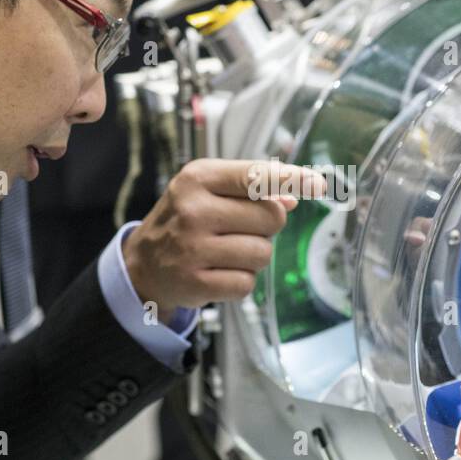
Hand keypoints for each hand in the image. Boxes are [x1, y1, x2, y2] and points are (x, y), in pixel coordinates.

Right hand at [123, 159, 326, 322]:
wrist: (144, 263)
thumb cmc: (186, 219)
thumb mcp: (209, 190)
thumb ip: (252, 188)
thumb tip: (294, 196)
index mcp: (198, 178)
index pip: (257, 176)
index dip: (292, 180)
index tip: (317, 185)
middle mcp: (193, 210)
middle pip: (271, 217)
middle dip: (266, 226)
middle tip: (239, 228)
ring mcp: (192, 248)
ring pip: (263, 253)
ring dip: (254, 255)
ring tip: (227, 251)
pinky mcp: (195, 283)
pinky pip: (247, 283)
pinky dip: (241, 280)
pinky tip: (219, 271)